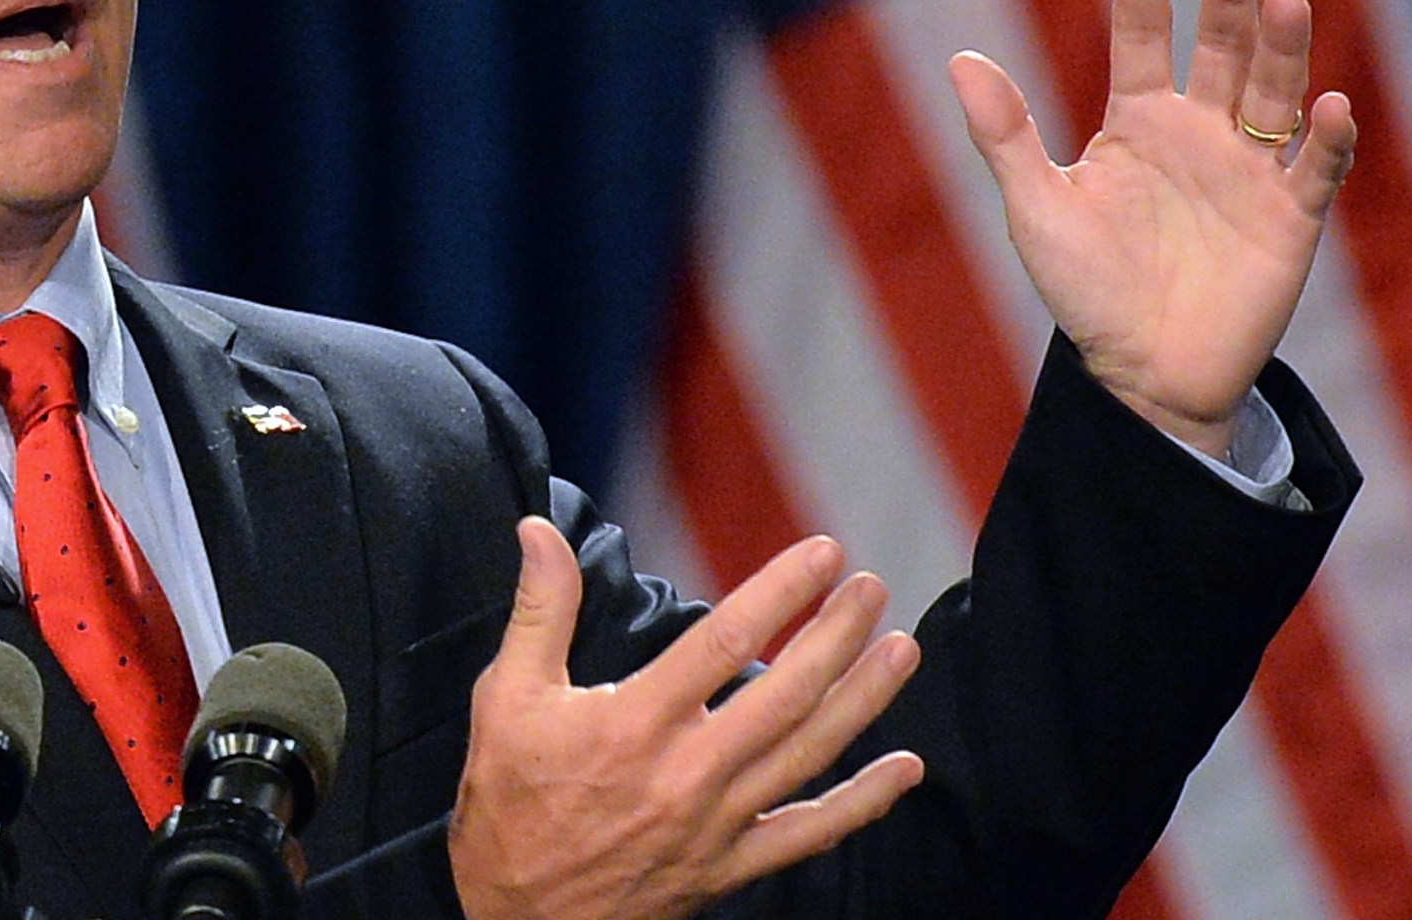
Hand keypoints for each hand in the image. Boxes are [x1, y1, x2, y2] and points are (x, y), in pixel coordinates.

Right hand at [448, 520, 923, 919]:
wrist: (517, 918)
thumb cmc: (507, 803)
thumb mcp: (506, 697)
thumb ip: (539, 610)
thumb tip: (539, 530)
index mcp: (635, 722)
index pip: (725, 640)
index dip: (781, 592)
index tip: (824, 554)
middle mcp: (687, 771)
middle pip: (785, 693)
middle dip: (838, 634)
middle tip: (873, 589)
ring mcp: (716, 824)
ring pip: (809, 754)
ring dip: (863, 700)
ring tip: (902, 650)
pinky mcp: (728, 867)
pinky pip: (809, 834)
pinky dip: (863, 804)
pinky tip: (905, 770)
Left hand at [949, 0, 1356, 457]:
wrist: (1141, 373)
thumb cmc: (1085, 288)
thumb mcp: (1036, 207)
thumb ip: (1005, 134)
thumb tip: (960, 58)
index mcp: (1137, 122)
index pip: (1143, 39)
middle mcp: (1199, 133)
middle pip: (1219, 51)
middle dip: (1227, 2)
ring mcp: (1249, 171)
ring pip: (1272, 94)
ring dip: (1281, 50)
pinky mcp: (1290, 218)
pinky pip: (1315, 170)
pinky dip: (1325, 139)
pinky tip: (1326, 106)